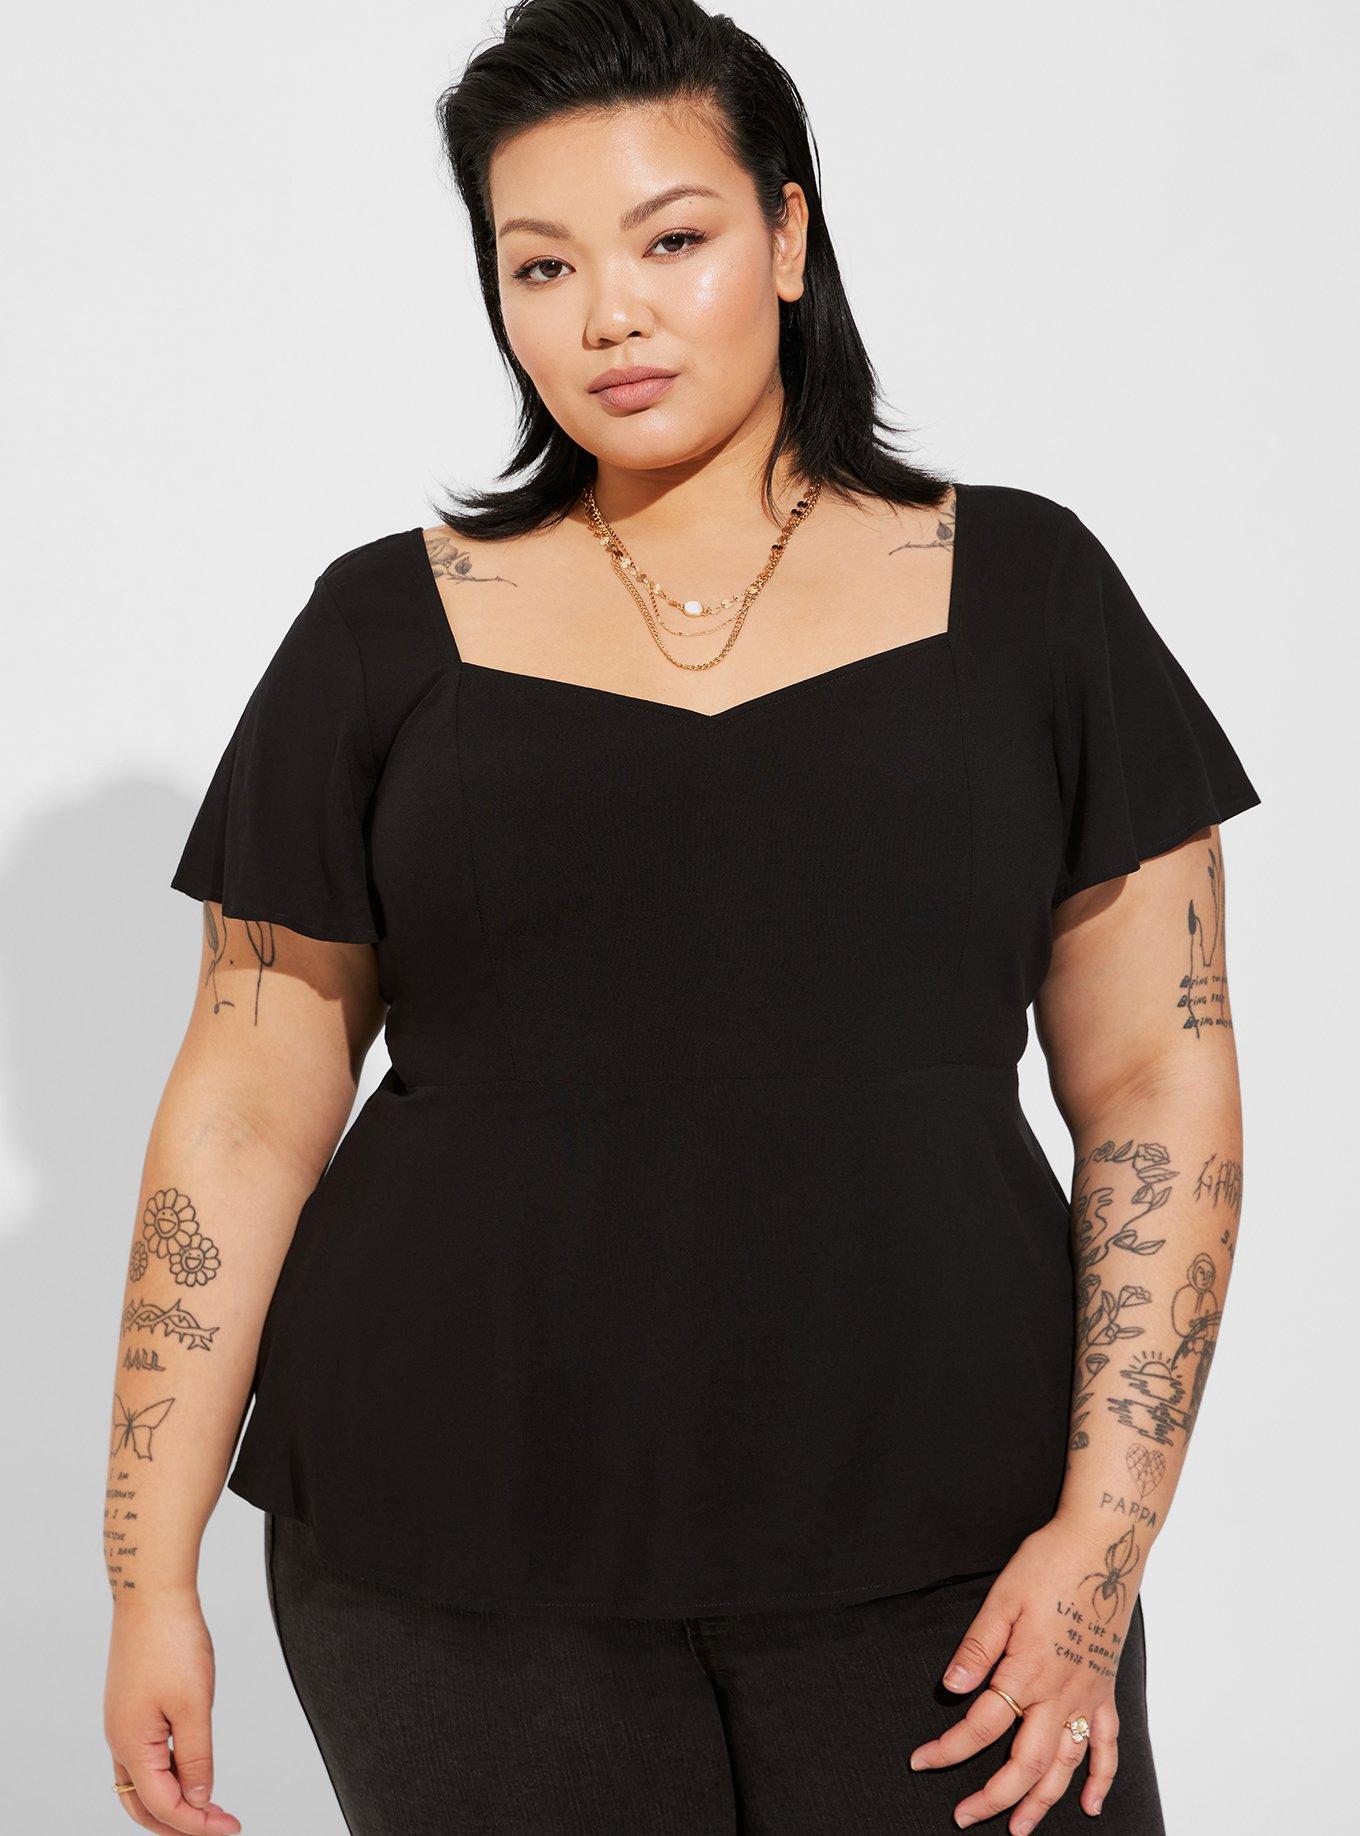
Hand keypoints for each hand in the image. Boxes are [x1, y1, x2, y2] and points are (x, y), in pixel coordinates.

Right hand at [104, 1588, 240, 1832]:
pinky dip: (167, 1772)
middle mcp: (119, 1740)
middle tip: (217, 1827)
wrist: (151, 1593)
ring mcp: (123, 1722)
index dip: (196, 1824)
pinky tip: (191, 1768)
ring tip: (208, 1805)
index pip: (162, 1806)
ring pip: (142, 1782)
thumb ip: (196, 1759)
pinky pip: (144, 1755)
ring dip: (172, 1799)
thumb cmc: (171, 1642)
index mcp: (131, 1746)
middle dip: (177, 1824)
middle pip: (142, 1804)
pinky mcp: (132, 1706)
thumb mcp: (193, 1706)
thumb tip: (198, 1800)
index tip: (229, 1828)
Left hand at [908, 1514, 1145, 1831]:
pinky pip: (1107, 1746)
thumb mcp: (1002, 1597)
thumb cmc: (1050, 1563)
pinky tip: (1089, 1805)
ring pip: (1065, 1766)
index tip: (921, 1761)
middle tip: (963, 1816)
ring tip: (1018, 1829)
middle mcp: (1060, 1694)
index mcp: (1027, 1671)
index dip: (948, 1749)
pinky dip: (1100, 1780)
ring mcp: (1087, 1696)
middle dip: (993, 1797)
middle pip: (1024, 1763)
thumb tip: (952, 1686)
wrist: (1104, 1545)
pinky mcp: (1106, 1689)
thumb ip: (978, 1646)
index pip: (981, 1726)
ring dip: (1041, 1802)